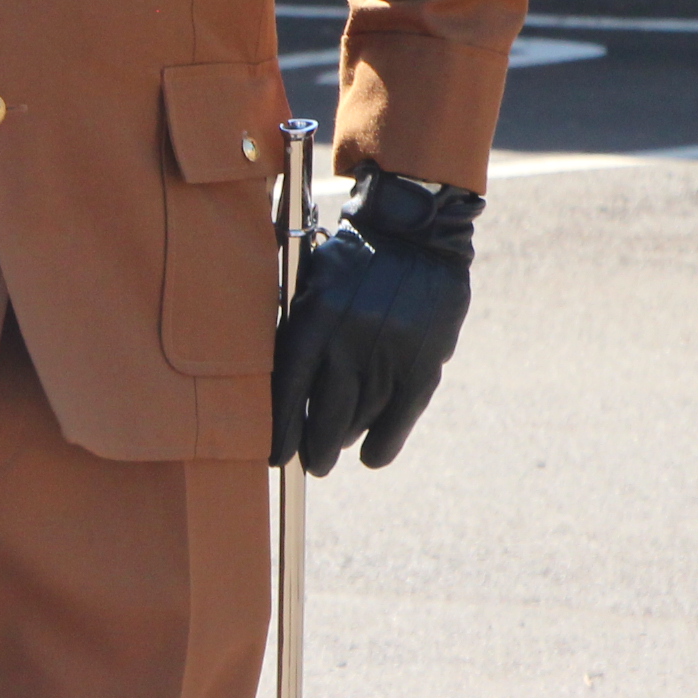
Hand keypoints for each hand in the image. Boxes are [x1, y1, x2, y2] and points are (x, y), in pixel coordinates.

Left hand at [271, 172, 479, 474]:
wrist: (414, 234)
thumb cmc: (352, 259)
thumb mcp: (313, 286)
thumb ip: (301, 333)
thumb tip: (288, 392)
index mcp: (315, 319)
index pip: (289, 389)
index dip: (282, 428)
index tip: (275, 454)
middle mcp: (349, 342)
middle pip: (326, 414)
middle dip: (315, 446)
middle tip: (312, 463)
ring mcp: (388, 355)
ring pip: (361, 417)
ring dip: (346, 438)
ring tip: (334, 449)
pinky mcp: (421, 364)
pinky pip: (399, 417)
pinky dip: (384, 442)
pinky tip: (371, 457)